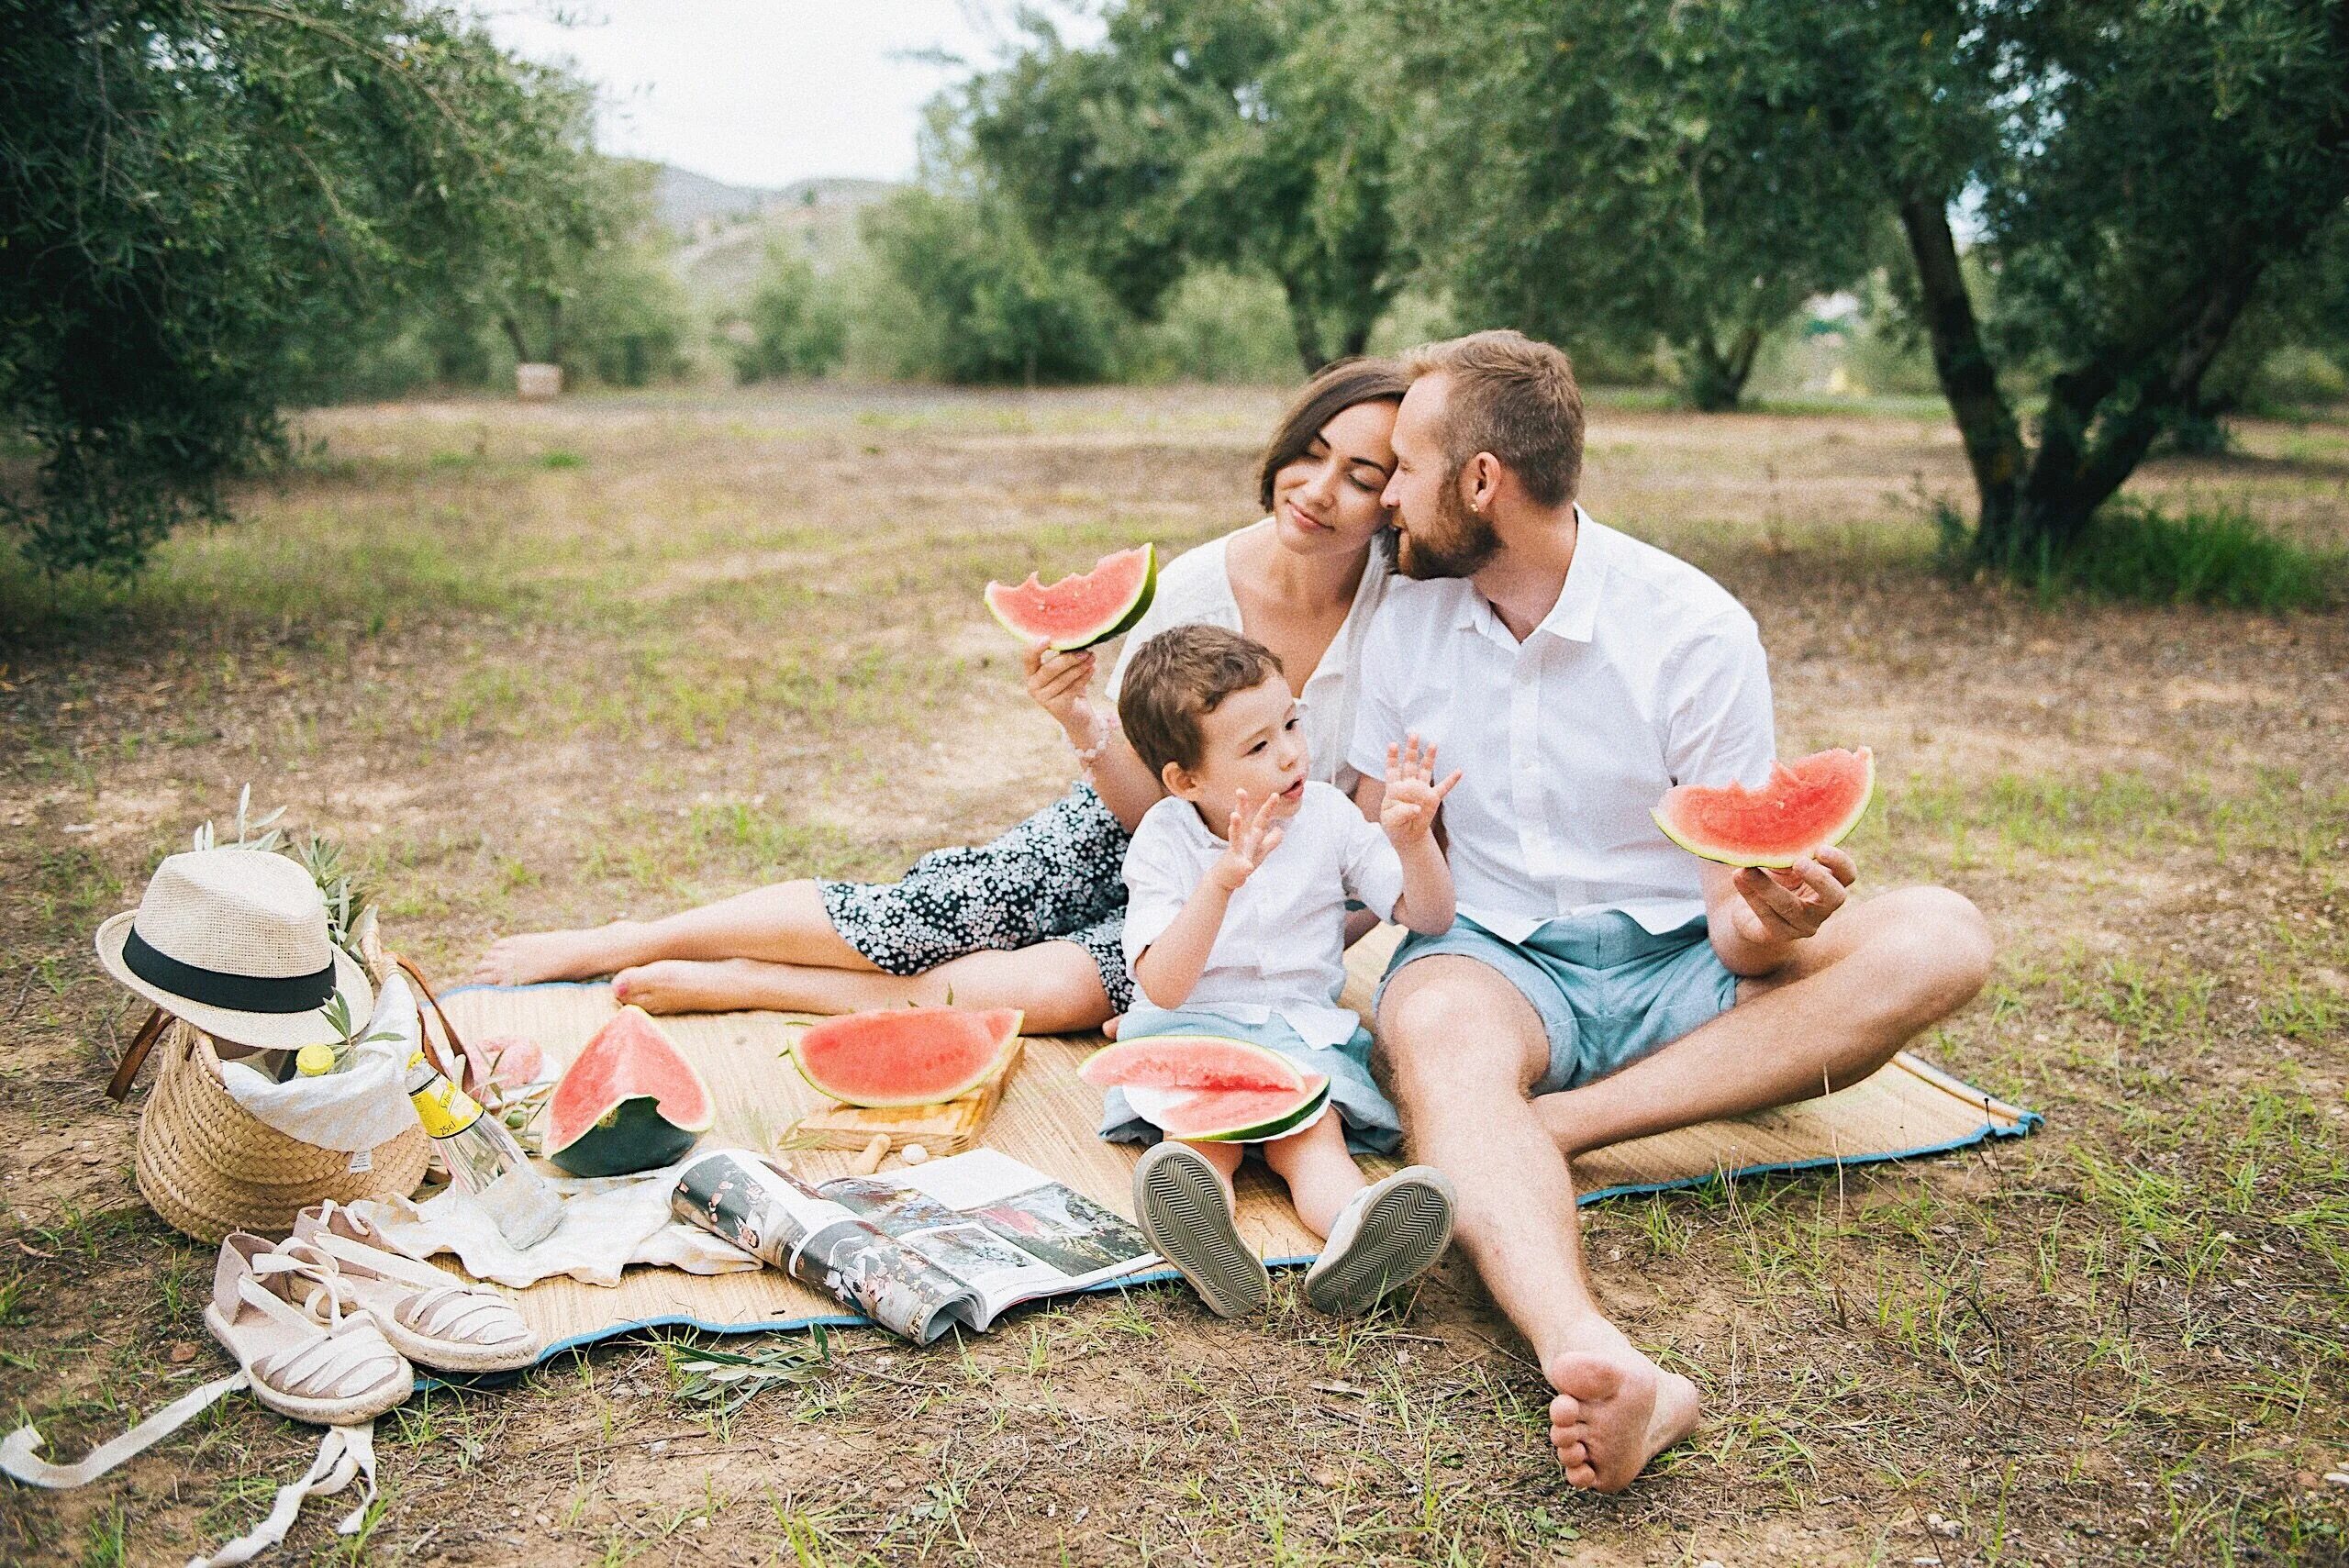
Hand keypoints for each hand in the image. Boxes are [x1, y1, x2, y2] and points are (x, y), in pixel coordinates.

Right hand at [1023, 640, 1095, 732]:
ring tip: (1092, 658)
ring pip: (1063, 679)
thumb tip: (1074, 638)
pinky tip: (1092, 669)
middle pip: (1049, 669)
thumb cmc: (1069, 685)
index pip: (1028, 658)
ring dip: (1080, 667)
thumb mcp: (1064, 668)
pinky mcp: (1057, 708)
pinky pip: (1072, 689)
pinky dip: (1084, 678)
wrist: (1077, 714)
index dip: (1035, 648)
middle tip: (1085, 651)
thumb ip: (1063, 654)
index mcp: (1031, 673)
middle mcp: (1033, 686)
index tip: (1047, 638)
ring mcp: (1043, 699)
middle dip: (1068, 659)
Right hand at [1208, 789, 1285, 892]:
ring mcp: (1237, 852)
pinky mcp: (1234, 867)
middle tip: (1240, 791)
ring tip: (1234, 815)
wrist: (1227, 878)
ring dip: (1235, 826)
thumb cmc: (1243, 861)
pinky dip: (1243, 866)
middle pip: (1243, 821)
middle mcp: (1243, 839)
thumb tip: (1281, 829)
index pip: (1260, 819)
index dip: (1267, 807)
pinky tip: (1247, 866)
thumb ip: (1271, 840)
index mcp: (1251, 835)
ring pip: (1235, 837)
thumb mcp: (1260, 850)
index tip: (1275, 794)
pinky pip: (1240, 866)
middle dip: (1242, 806)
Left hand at [1380, 734, 1460, 845]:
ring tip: (1433, 744)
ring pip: (1426, 770)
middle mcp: (1408, 785)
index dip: (1392, 758)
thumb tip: (1416, 808)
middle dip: (1411, 749)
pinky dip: (1451, 780)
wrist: (1408, 836)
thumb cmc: (1395, 826)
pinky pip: (1443, 787)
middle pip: (1410, 764)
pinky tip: (1459, 771)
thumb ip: (1400, 813)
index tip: (1392, 744)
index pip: (1392, 770)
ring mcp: (1421, 790)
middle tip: (1413, 734)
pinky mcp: (1433, 798)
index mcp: (1394, 789)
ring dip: (1429, 758)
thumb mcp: (1391, 821)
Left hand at [1729, 846, 1855, 944]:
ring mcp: (1804, 925)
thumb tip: (1779, 841)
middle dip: (1818, 878)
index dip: (1839, 862)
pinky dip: (1751, 894)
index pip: (1848, 874)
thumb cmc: (1774, 879)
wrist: (1751, 912)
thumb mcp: (1783, 865)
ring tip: (1746, 869)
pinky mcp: (1781, 934)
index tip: (1820, 848)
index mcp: (1830, 883)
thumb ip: (1786, 855)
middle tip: (1798, 862)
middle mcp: (1823, 907)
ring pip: (1790, 906)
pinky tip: (1738, 877)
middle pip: (1836, 897)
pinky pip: (1767, 915)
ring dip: (1767, 885)